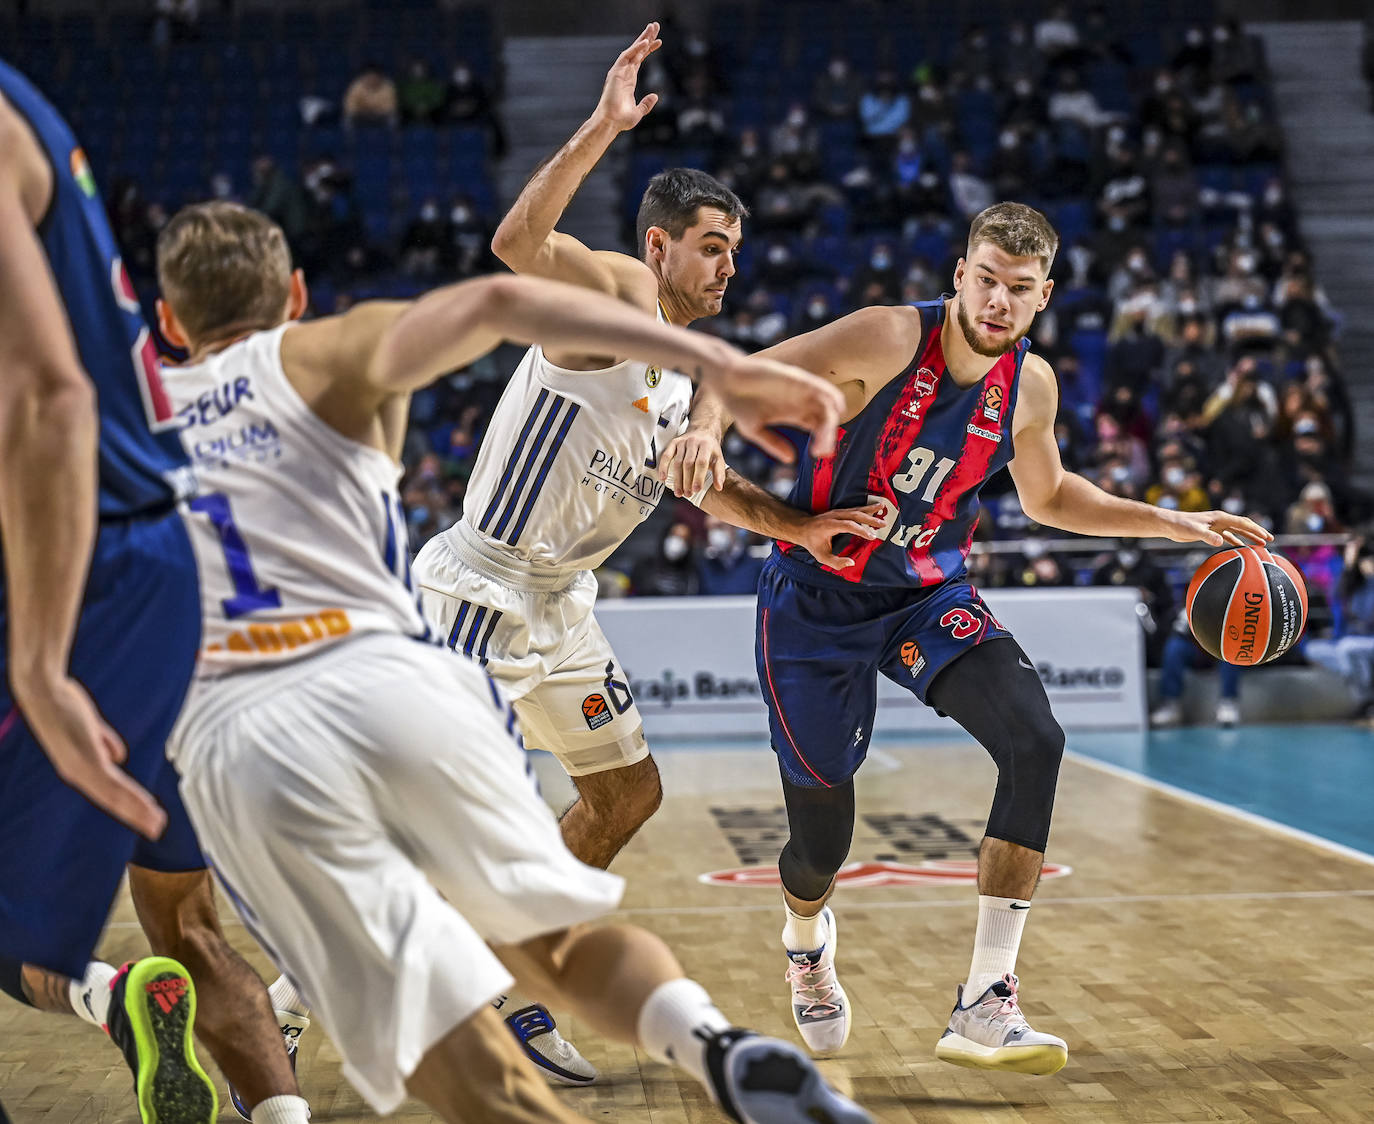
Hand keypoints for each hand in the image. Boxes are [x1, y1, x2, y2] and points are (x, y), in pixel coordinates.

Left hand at [13, 673, 165, 838]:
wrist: (46, 694)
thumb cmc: (64, 706)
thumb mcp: (89, 726)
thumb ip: (105, 741)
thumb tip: (119, 755)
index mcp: (80, 767)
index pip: (108, 791)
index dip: (128, 805)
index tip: (147, 815)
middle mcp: (78, 774)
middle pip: (114, 800)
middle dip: (136, 815)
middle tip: (156, 829)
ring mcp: (83, 769)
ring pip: (116, 797)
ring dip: (138, 811)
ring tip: (156, 823)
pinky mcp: (87, 761)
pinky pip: (115, 784)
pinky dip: (132, 796)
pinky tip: (147, 803)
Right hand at [594, 23, 661, 131]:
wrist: (610, 123)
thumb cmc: (621, 120)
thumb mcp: (638, 112)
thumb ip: (646, 104)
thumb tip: (655, 96)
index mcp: (629, 80)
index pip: (639, 60)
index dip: (649, 49)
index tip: (659, 42)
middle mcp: (624, 73)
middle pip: (637, 51)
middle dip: (646, 38)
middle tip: (655, 26)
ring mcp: (619, 72)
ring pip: (632, 50)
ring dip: (642, 38)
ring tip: (652, 27)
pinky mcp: (615, 73)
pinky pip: (626, 57)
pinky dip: (636, 49)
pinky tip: (646, 42)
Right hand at [659, 429, 725, 495]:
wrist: (703, 431)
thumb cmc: (710, 449)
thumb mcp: (719, 459)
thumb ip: (719, 473)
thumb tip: (719, 487)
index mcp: (706, 445)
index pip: (701, 462)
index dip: (698, 477)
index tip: (696, 490)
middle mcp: (694, 442)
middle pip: (688, 463)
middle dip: (687, 481)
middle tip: (687, 494)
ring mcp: (682, 442)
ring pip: (677, 462)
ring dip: (677, 479)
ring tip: (678, 492)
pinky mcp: (674, 442)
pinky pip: (666, 455)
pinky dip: (663, 467)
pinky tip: (663, 478)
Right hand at [704, 355, 843, 462]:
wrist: (726, 380)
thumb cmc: (738, 403)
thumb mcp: (754, 430)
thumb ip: (773, 444)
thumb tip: (791, 459)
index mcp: (793, 413)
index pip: (817, 427)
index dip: (822, 441)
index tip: (819, 454)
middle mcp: (800, 401)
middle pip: (825, 419)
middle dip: (827, 436)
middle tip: (823, 452)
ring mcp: (800, 390)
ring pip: (826, 404)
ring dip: (831, 421)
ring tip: (825, 438)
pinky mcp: (797, 379)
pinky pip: (820, 386)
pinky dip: (830, 396)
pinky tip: (834, 410)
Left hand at [793, 503, 887, 568]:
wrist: (802, 528)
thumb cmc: (812, 543)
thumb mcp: (821, 556)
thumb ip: (836, 562)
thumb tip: (852, 563)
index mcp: (831, 525)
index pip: (849, 525)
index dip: (861, 530)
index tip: (872, 536)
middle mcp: (835, 516)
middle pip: (855, 514)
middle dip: (870, 519)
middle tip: (884, 524)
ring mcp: (838, 512)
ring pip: (856, 509)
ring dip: (870, 510)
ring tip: (883, 508)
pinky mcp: (840, 511)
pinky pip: (855, 509)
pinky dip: (866, 508)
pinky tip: (876, 507)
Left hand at [1163, 510, 1273, 547]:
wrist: (1169, 524)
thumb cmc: (1180, 525)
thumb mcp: (1194, 531)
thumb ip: (1207, 536)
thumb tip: (1220, 542)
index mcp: (1220, 518)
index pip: (1243, 523)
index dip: (1256, 530)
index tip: (1267, 537)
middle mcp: (1220, 520)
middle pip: (1244, 525)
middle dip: (1258, 532)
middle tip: (1270, 540)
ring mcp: (1216, 526)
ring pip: (1237, 531)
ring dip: (1249, 537)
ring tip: (1261, 545)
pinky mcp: (1210, 532)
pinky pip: (1228, 536)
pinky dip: (1237, 541)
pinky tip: (1242, 548)